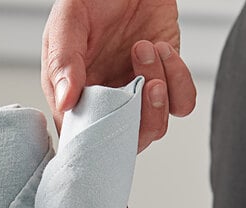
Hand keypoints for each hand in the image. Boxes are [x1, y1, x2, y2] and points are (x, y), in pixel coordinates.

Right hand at [42, 0, 195, 151]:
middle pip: (124, 144)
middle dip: (139, 123)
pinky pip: (181, 103)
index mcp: (74, 98)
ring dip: (158, 95)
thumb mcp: (67, 22)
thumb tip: (65, 101)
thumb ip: (63, 61)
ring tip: (145, 50)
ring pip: (155, 128)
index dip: (96, 146)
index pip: (82, 140)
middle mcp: (106, 104)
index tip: (109, 126)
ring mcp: (136, 95)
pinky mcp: (165, 79)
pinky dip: (179, 81)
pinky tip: (162, 50)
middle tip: (140, 84)